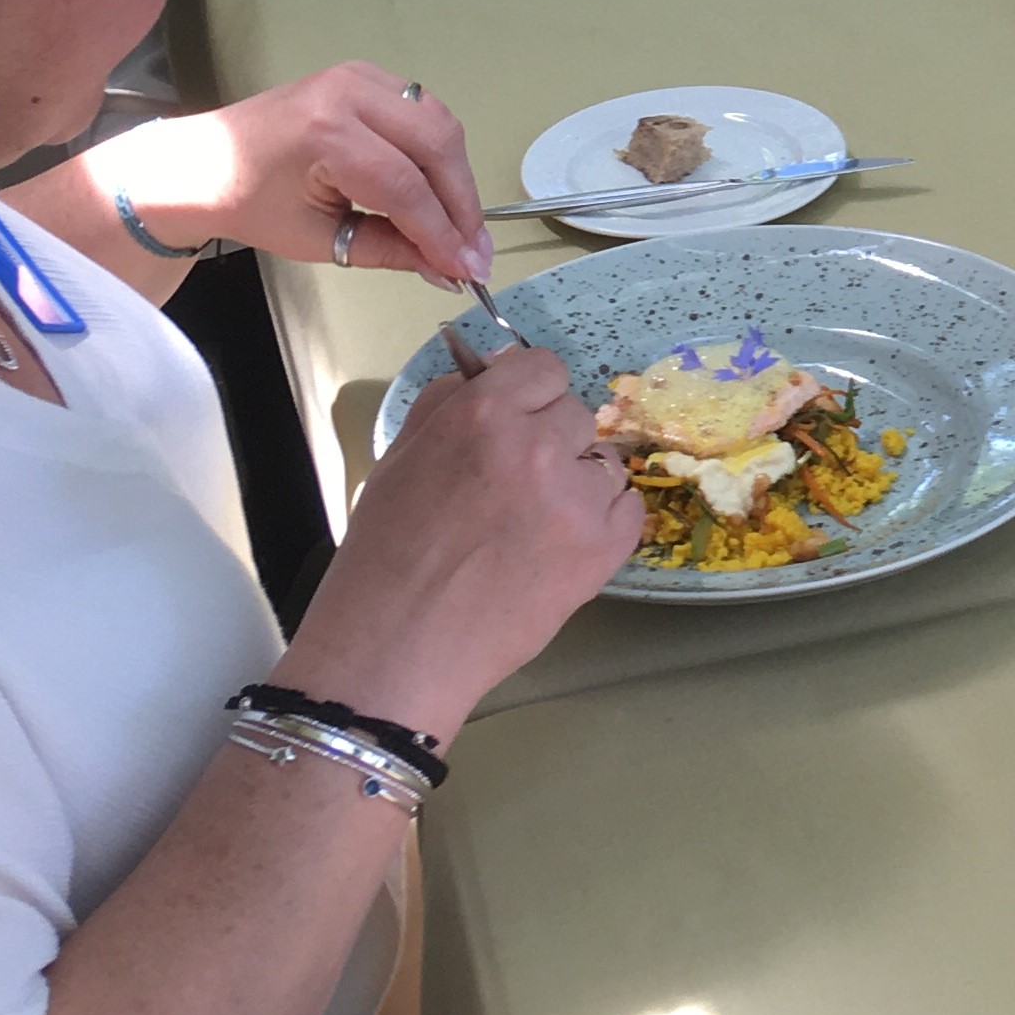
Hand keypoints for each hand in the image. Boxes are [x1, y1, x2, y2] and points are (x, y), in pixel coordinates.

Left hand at [105, 64, 491, 283]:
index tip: (469, 269)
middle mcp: (350, 92)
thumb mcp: (318, 240)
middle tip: (475, 250)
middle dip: (463, 203)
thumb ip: (390, 250)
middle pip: (437, 145)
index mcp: (327, 134)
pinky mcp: (366, 76)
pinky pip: (425, 110)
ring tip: (463, 226)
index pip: (407, 188)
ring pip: (440, 123)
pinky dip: (441, 151)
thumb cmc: (251, 203)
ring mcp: (361, 76)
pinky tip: (441, 188)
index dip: (444, 233)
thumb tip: (448, 269)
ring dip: (458, 176)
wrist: (203, 163)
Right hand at [292, 346, 647, 733]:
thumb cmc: (386, 555)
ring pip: (602, 462)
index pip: (540, 367)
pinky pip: (628, 508)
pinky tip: (563, 544)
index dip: (526, 393)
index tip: (514, 420)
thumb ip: (449, 402)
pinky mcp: (605, 550)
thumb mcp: (399, 458)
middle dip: (548, 439)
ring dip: (575, 481)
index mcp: (482, 417)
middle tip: (512, 485)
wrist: (399, 648)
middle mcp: (538, 448)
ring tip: (532, 524)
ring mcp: (578, 501)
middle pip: (573, 414)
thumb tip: (493, 365)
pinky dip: (603, 520)